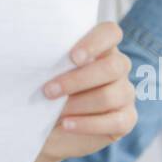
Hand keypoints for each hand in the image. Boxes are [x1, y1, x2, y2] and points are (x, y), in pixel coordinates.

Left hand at [36, 22, 136, 161]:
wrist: (51, 128)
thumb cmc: (49, 92)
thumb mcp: (47, 74)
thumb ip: (50, 61)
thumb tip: (34, 54)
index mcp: (101, 48)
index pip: (111, 33)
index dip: (95, 42)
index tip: (72, 57)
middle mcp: (118, 67)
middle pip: (112, 67)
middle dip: (77, 80)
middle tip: (48, 91)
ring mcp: (125, 93)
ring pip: (110, 95)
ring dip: (78, 104)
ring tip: (56, 112)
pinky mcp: (127, 118)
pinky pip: (115, 121)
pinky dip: (87, 124)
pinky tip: (67, 124)